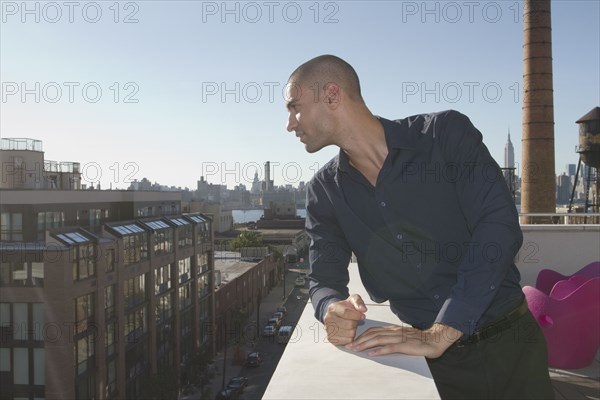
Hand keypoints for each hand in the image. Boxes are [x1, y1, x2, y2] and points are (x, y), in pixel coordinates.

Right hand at [323, 294, 367, 345]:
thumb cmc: (346, 308)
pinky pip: (347, 341)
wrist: (336, 314)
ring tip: (350, 325)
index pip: (346, 313)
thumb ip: (358, 302)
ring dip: (353, 330)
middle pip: (349, 325)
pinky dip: (351, 337)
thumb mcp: (352, 300)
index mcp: (332, 308)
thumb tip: (363, 310)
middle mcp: (328, 319)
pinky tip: (348, 331)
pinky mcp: (331, 338)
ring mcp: (328, 330)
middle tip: (354, 320)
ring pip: (349, 334)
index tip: (362, 316)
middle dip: (355, 323)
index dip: (357, 315)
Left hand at [346, 323, 461, 358]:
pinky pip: (390, 347)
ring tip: (356, 349)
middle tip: (349, 346)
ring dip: (365, 344)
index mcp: (393, 329)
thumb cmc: (420, 340)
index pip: (374, 330)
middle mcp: (394, 332)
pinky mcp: (406, 345)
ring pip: (379, 339)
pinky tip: (372, 354)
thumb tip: (379, 345)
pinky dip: (379, 350)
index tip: (353, 340)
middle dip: (359, 340)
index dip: (362, 335)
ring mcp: (400, 338)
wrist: (436, 339)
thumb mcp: (403, 338)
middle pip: (373, 334)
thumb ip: (392, 339)